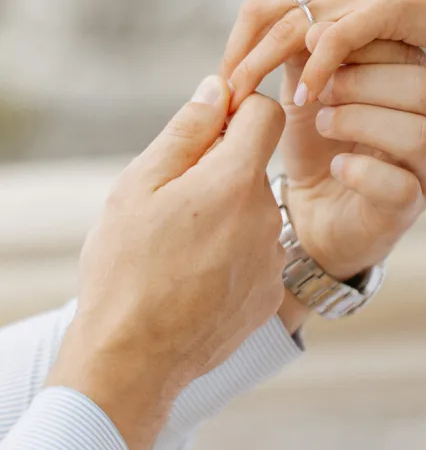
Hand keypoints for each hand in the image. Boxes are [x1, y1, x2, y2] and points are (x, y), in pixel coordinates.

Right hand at [49, 77, 284, 449]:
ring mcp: (274, 259)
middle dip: (218, 171)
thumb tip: (218, 88)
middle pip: (253, 167)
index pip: (266, 113)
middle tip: (170, 205)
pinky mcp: (270, 293)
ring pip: (252, 212)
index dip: (236, 110)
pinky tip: (192, 278)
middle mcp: (269, 216)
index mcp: (237, 181)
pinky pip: (255, 254)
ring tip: (177, 248)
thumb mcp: (140, 185)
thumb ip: (187, 131)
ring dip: (224, 216)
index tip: (206, 129)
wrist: (133, 361)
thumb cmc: (127, 268)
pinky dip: (230, 255)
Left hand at [223, 0, 425, 108]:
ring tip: (243, 104)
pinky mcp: (388, 5)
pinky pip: (338, 38)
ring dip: (262, 66)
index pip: (259, 9)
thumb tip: (293, 62)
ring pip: (290, 25)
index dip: (235, 48)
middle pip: (260, 14)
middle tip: (217, 103)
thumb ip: (332, 36)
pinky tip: (306, 100)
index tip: (220, 90)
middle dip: (236, 59)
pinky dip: (316, 68)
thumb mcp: (371, 22)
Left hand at [277, 28, 425, 321]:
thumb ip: (314, 60)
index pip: (410, 53)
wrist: (312, 211)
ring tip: (323, 123)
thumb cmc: (317, 144)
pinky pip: (400, 186)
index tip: (316, 50)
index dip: (362, 47)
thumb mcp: (311, 94)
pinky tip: (336, 165)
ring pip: (418, 134)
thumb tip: (311, 23)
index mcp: (418, 88)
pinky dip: (361, 170)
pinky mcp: (411, 208)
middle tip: (320, 92)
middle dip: (364, 82)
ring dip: (360, 121)